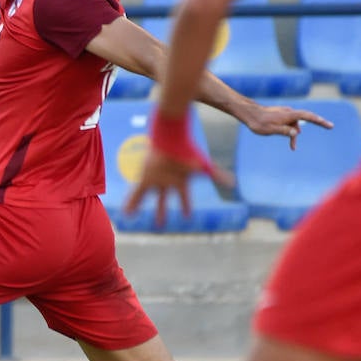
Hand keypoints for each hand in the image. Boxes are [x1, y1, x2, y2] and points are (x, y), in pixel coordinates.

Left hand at [124, 112, 232, 227]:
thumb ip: (217, 175)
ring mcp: (155, 180)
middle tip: (160, 224)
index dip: (186, 207)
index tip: (186, 216)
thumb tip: (233, 182)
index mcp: (180, 182)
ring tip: (131, 216)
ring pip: (146, 196)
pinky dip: (132, 203)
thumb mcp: (202, 166)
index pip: (184, 198)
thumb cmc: (187, 151)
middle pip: (164, 200)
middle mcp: (167, 182)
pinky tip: (127, 212)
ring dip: (139, 206)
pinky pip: (137, 193)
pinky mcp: (145, 177)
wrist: (170, 136)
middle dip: (162, 211)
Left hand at [242, 104, 332, 149]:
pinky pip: (290, 124)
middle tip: (330, 126)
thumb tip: (296, 132)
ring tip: (292, 147)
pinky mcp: (281, 116)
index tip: (329, 125)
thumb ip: (285, 131)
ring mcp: (285, 114)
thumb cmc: (259, 122)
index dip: (320, 121)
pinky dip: (291, 132)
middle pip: (305, 120)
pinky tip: (290, 143)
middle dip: (317, 123)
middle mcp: (289, 112)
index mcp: (289, 115)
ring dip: (295, 134)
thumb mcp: (271, 129)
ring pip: (295, 124)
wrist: (249, 114)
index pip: (308, 117)